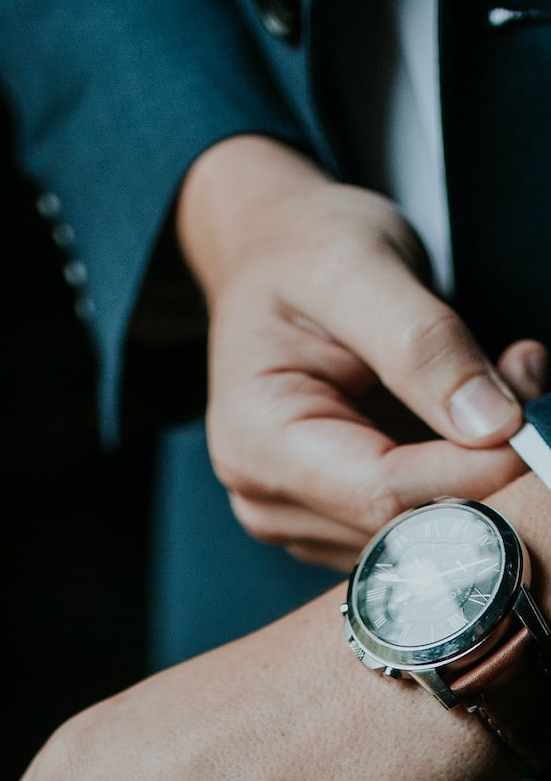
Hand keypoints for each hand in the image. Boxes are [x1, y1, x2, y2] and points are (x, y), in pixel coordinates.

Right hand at [178, 136, 546, 568]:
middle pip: (408, 525)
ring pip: (426, 530)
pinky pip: (424, 518)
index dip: (476, 469)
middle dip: (486, 466)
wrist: (272, 250)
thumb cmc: (301, 251)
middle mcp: (270, 495)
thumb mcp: (360, 270)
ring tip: (499, 378)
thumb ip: (423, 345)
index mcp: (257, 442)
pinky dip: (469, 473)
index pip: (384, 493)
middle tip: (525, 378)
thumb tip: (493, 424)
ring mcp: (304, 515)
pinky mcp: (340, 513)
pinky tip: (475, 411)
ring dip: (484, 469)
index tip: (532, 420)